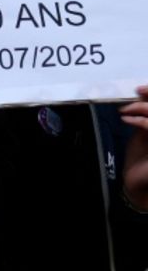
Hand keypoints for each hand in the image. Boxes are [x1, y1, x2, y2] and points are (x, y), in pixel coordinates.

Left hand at [120, 86, 147, 210]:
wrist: (136, 182)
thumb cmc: (141, 157)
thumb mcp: (144, 132)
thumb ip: (145, 114)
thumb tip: (142, 94)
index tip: (141, 88)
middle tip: (137, 91)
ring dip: (142, 107)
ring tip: (125, 109)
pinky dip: (139, 120)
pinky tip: (126, 119)